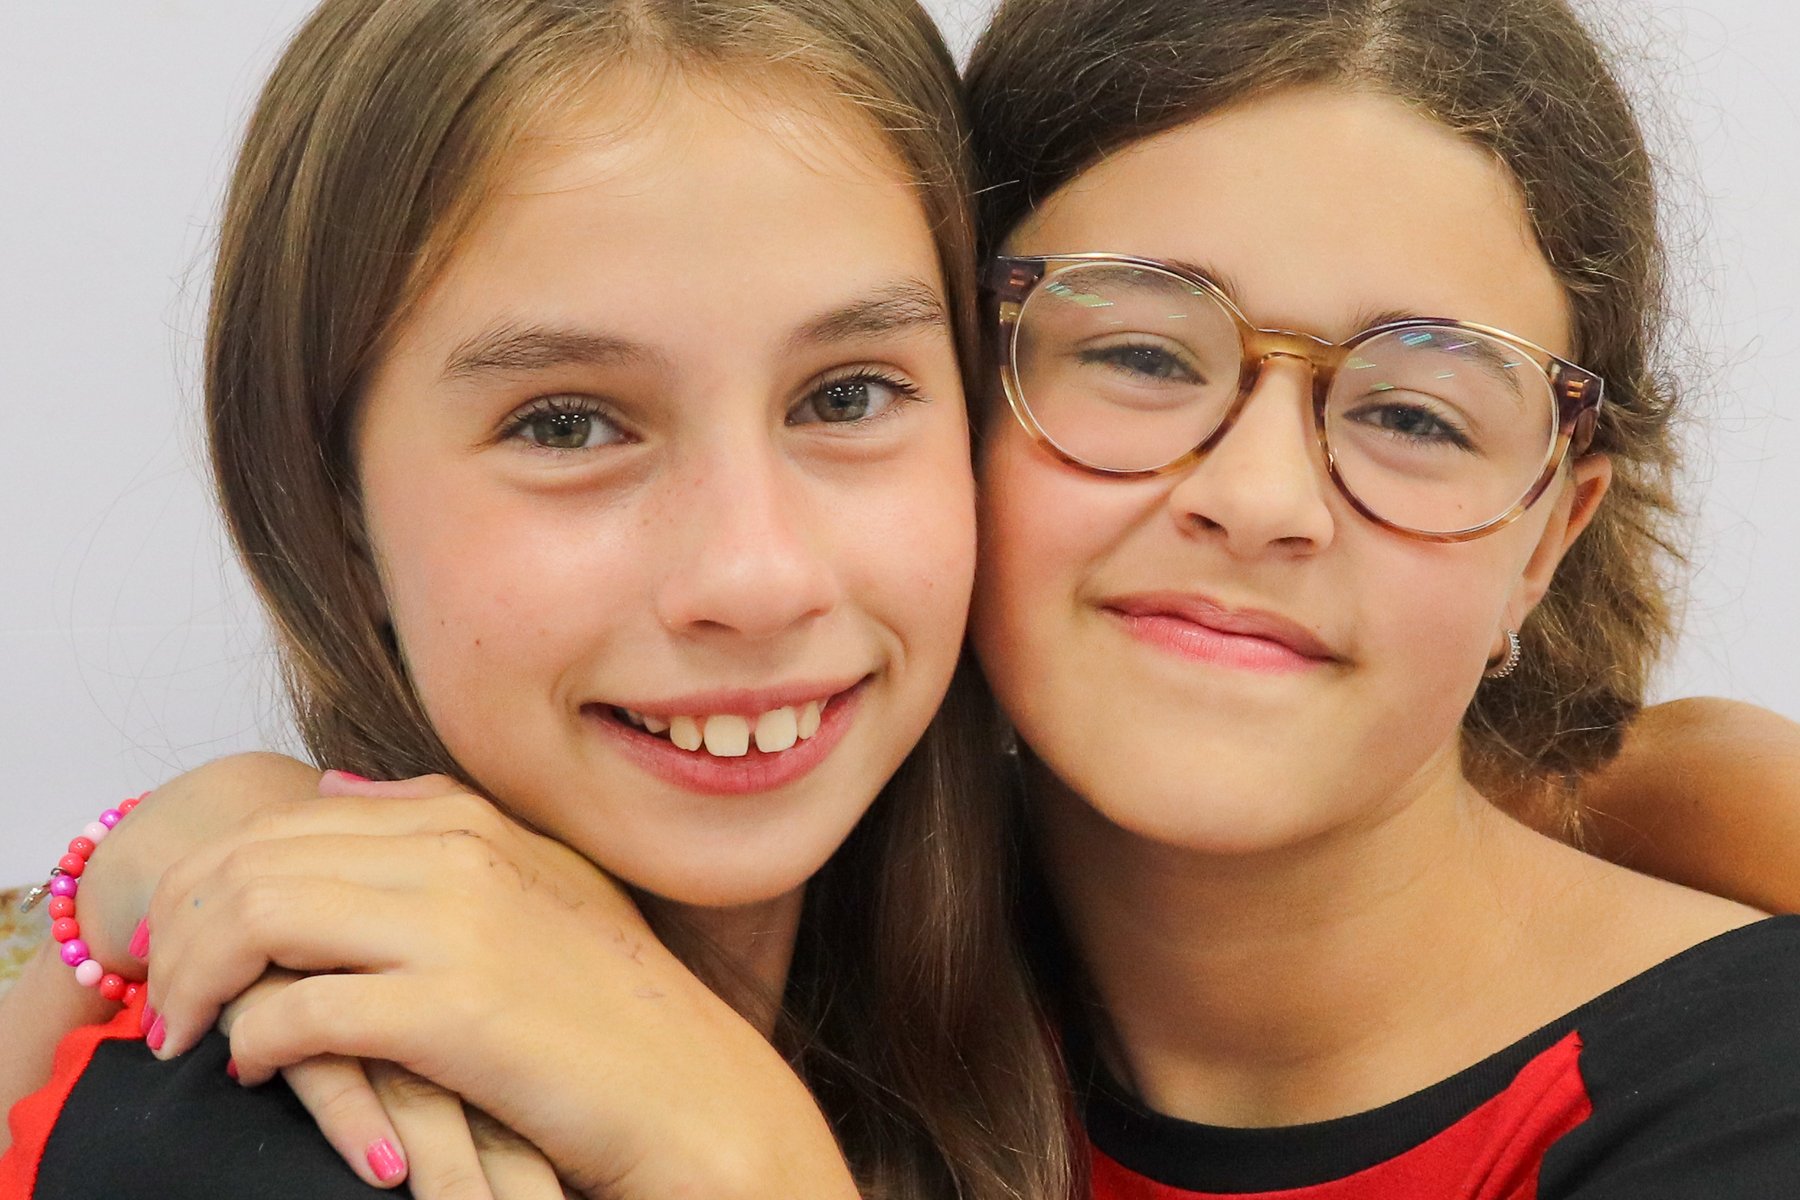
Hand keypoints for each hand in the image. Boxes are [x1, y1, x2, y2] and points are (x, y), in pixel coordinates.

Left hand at [141, 775, 856, 1199]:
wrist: (692, 1091)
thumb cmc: (613, 1004)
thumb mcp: (541, 885)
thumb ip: (443, 823)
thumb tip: (336, 785)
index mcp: (472, 818)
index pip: (291, 819)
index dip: (213, 876)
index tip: (185, 939)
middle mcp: (459, 853)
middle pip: (256, 859)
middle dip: (181, 926)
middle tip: (161, 993)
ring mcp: (458, 928)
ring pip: (259, 918)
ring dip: (195, 980)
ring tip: (182, 1032)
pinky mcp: (453, 1013)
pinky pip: (297, 1011)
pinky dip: (251, 1041)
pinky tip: (251, 1070)